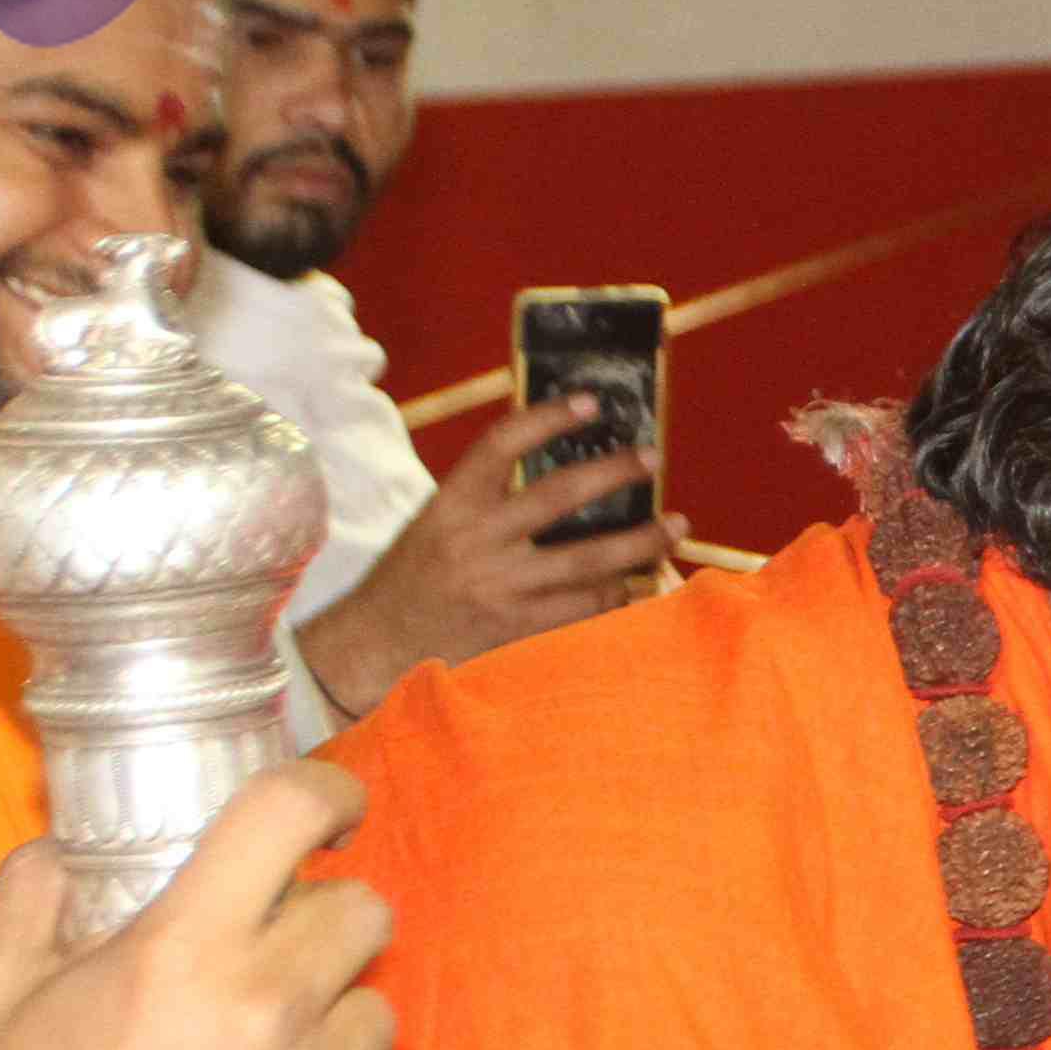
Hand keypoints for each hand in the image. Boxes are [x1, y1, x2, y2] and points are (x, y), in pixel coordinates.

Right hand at [0, 771, 391, 1049]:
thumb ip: (37, 900)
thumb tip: (71, 852)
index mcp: (180, 952)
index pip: (287, 816)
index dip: (324, 795)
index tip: (335, 805)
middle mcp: (262, 1013)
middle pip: (367, 914)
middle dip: (327, 927)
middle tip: (282, 963)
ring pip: (377, 1021)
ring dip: (332, 1033)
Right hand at [296, 395, 663, 718]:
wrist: (377, 646)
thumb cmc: (412, 580)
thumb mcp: (435, 526)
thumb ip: (487, 504)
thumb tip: (566, 485)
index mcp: (450, 505)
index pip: (500, 445)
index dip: (546, 418)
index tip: (589, 403)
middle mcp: (477, 541)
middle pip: (559, 495)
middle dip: (613, 473)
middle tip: (652, 459)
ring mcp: (502, 587)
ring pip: (589, 560)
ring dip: (640, 543)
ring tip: (673, 529)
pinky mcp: (520, 629)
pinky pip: (586, 608)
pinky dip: (617, 594)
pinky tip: (639, 584)